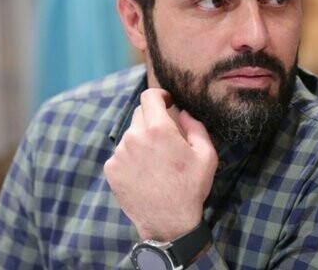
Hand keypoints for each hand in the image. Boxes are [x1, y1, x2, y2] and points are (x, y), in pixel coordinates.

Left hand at [104, 88, 217, 240]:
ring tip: (155, 162)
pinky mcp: (111, 169)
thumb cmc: (190, 187)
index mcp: (158, 128)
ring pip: (130, 135)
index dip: (159, 95)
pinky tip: (144, 173)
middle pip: (140, 114)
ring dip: (142, 140)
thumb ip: (195, 126)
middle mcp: (134, 136)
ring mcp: (119, 153)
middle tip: (165, 139)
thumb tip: (182, 112)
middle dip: (153, 120)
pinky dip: (131, 157)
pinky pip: (121, 154)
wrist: (169, 222)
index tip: (167, 103)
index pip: (149, 96)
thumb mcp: (206, 155)